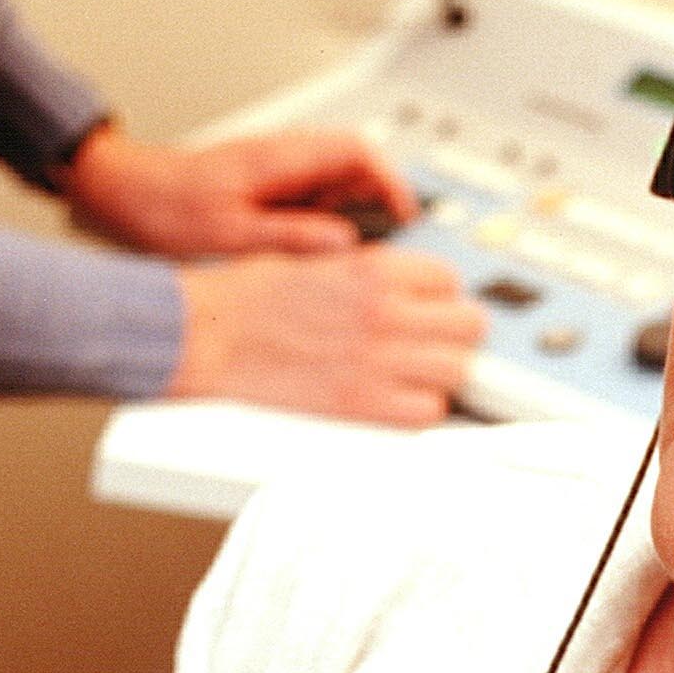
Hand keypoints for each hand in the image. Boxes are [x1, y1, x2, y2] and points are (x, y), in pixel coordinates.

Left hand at [61, 121, 414, 258]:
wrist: (122, 194)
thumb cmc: (163, 207)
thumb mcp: (231, 233)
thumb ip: (292, 236)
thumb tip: (345, 245)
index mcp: (280, 157)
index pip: (359, 151)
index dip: (392, 182)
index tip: (408, 216)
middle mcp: (284, 157)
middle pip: (357, 168)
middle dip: (377, 206)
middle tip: (384, 248)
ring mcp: (278, 171)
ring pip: (338, 186)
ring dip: (351, 219)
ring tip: (343, 260)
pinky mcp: (268, 188)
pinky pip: (315, 201)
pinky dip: (326, 226)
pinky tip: (313, 257)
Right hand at [171, 244, 485, 425]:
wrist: (204, 337)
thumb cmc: (243, 300)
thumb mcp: (313, 258)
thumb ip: (366, 271)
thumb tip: (401, 286)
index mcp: (373, 270)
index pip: (449, 280)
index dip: (439, 297)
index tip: (427, 309)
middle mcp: (385, 313)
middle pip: (469, 325)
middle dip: (453, 335)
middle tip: (432, 344)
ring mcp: (378, 361)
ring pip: (457, 371)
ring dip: (440, 375)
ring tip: (415, 375)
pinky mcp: (362, 406)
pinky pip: (427, 414)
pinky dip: (418, 411)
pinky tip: (396, 402)